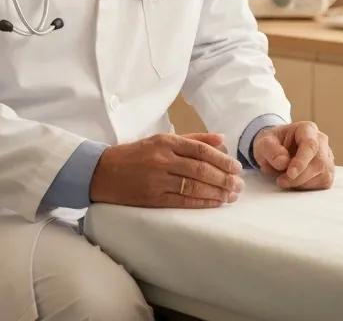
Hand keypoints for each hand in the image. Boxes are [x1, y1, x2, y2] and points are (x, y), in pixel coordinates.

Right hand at [89, 132, 242, 208]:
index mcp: (166, 142)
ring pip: (194, 186)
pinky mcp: (152, 198)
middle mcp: (163, 159)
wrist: (103, 172)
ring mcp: (157, 179)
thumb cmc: (136, 154)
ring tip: (231, 195)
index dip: (222, 159)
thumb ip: (193, 139)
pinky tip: (215, 203)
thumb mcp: (161, 140)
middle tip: (239, 184)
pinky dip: (201, 202)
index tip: (237, 167)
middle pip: (201, 168)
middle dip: (224, 178)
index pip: (201, 149)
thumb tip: (221, 140)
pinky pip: (182, 201)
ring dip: (217, 192)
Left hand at [251, 121, 334, 190]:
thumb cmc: (272, 144)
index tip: (290, 173)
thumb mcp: (263, 143)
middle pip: (319, 162)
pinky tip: (295, 182)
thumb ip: (270, 150)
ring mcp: (327, 156)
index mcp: (307, 128)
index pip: (310, 145)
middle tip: (281, 181)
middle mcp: (321, 140)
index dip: (301, 161)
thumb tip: (283, 162)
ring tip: (285, 180)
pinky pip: (323, 183)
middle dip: (300, 177)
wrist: (276, 149)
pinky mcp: (328, 171)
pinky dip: (308, 187)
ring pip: (323, 174)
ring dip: (303, 183)